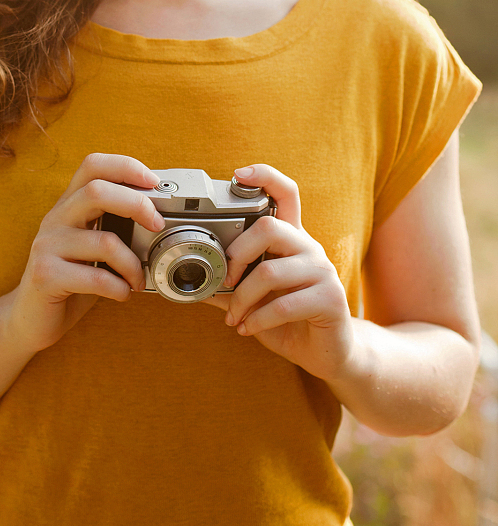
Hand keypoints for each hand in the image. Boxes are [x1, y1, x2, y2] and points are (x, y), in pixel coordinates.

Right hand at [6, 153, 163, 355]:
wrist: (29, 320)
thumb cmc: (70, 282)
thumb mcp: (91, 247)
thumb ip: (113, 227)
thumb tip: (160, 218)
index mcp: (68, 206)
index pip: (92, 165)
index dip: (125, 166)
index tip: (153, 182)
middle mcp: (55, 219)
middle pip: (97, 191)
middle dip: (136, 204)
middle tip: (157, 225)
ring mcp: (47, 246)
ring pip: (104, 241)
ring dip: (132, 263)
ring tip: (137, 279)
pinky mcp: (45, 275)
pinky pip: (95, 278)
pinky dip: (119, 288)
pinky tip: (122, 294)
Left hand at [205, 164, 354, 381]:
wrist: (329, 353)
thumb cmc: (290, 320)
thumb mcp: (256, 298)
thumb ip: (231, 286)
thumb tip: (193, 281)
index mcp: (292, 241)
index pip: (286, 194)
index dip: (266, 176)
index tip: (239, 173)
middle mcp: (310, 248)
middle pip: (271, 228)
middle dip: (237, 254)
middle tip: (224, 280)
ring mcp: (323, 272)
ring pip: (270, 272)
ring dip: (242, 300)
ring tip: (234, 317)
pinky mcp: (331, 299)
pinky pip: (284, 305)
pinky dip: (257, 320)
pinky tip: (248, 329)